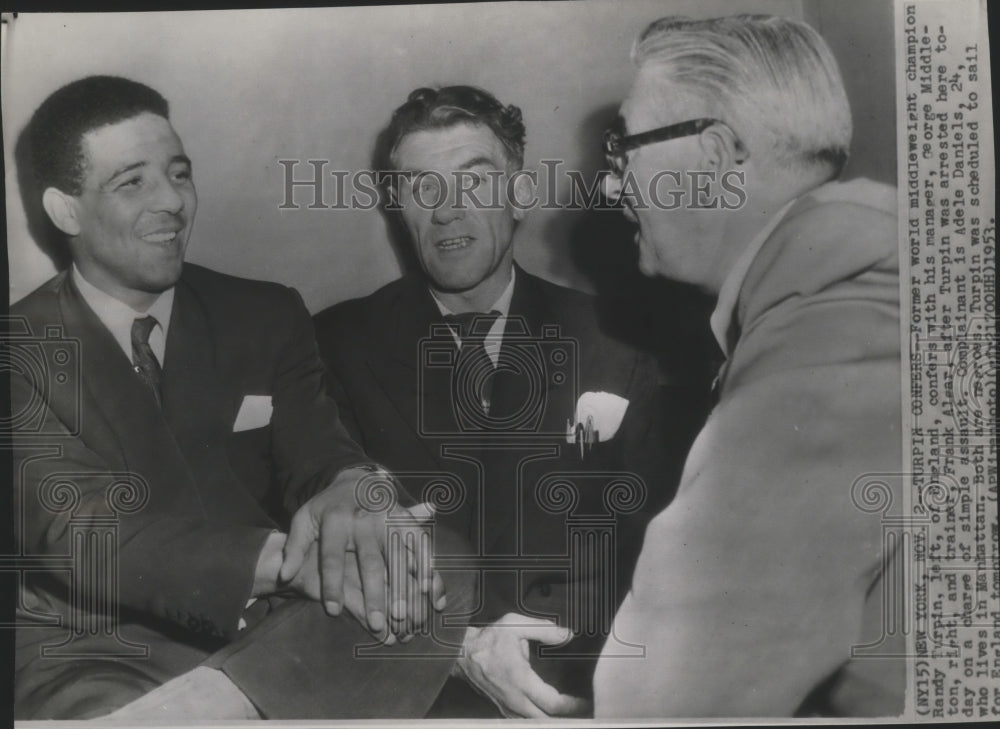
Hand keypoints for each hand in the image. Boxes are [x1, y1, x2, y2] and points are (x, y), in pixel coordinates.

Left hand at [279, 467, 443, 635]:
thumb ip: (294, 547)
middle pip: (371, 562)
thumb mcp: (304, 520)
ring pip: (399, 556)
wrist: (355, 478)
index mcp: (336, 522)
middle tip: (380, 624)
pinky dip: (427, 568)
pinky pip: (420, 544)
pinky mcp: (405, 520)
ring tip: (409, 614)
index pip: (332, 558)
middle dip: (376, 594)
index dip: (332, 585)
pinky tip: (431, 593)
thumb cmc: (327, 507)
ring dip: (406, 586)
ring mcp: (388, 519)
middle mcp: (365, 521)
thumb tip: (284, 574)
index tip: (333, 611)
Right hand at [455, 613, 590, 717]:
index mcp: (521, 679)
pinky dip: (538, 722)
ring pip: (534, 725)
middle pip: (547, 721)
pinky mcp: (503, 709)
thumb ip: (543, 629)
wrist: (462, 653)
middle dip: (567, 718)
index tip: (586, 701)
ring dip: (552, 722)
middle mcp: (515, 698)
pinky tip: (549, 716)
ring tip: (570, 714)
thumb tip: (567, 634)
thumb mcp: (514, 624)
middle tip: (584, 710)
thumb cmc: (488, 639)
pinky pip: (523, 724)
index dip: (573, 706)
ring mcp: (508, 707)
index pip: (553, 703)